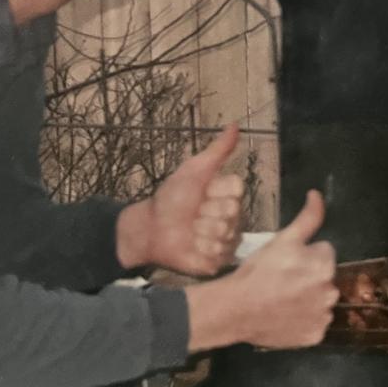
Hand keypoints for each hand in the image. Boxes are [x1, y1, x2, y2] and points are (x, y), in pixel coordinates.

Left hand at [118, 125, 244, 275]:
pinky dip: (199, 251)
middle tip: (192, 214)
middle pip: (231, 213)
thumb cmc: (171, 198)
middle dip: (205, 213)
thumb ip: (217, 150)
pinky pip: (218, 255)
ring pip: (224, 235)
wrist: (150, 228)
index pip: (236, 190)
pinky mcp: (219, 262)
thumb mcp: (194, 170)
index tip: (201, 193)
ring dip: (200, 232)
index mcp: (229, 196)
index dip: (215, 191)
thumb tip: (236, 124)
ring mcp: (227, 241)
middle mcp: (233, 218)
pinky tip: (191, 247)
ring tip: (189, 231)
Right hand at [185, 190, 337, 350]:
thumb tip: (317, 194)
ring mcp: (323, 317)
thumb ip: (307, 217)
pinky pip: (315, 323)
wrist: (237, 309)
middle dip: (309, 275)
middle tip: (283, 279)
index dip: (305, 254)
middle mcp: (330, 293)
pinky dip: (304, 320)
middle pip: (324, 277)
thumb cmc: (258, 270)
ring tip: (283, 298)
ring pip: (320, 300)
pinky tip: (286, 315)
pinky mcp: (315, 337)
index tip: (287, 261)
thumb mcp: (282, 238)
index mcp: (325, 266)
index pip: (324, 252)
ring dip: (308, 298)